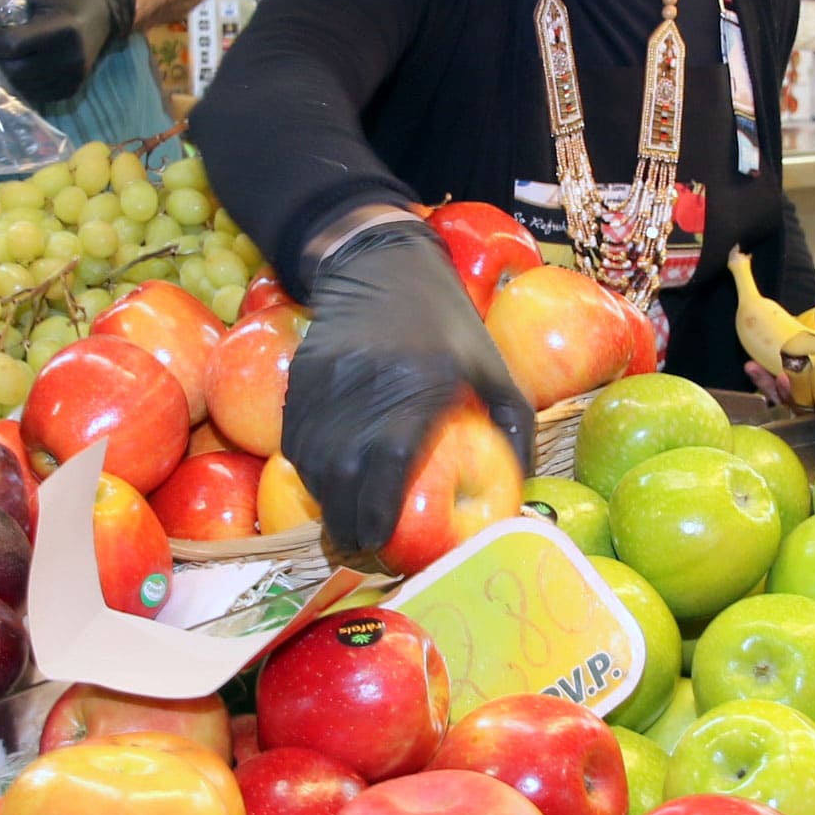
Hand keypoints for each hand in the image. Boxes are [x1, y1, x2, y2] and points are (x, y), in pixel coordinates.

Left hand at [0, 0, 136, 105]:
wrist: (106, 6)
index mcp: (60, 29)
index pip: (11, 44)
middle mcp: (68, 58)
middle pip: (14, 69)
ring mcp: (72, 77)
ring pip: (22, 85)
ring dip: (8, 70)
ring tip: (7, 53)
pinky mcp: (72, 88)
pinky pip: (37, 94)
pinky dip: (23, 82)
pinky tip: (23, 64)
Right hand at [280, 223, 535, 562]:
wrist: (384, 268)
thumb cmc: (451, 327)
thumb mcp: (495, 370)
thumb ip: (514, 432)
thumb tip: (517, 499)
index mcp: (424, 384)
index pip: (391, 460)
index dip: (381, 509)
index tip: (382, 542)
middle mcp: (369, 384)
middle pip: (344, 472)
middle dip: (347, 521)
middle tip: (362, 546)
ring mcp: (328, 381)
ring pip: (313, 461)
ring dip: (327, 499)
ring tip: (347, 517)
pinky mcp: (302, 379)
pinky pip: (296, 440)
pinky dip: (310, 468)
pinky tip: (331, 479)